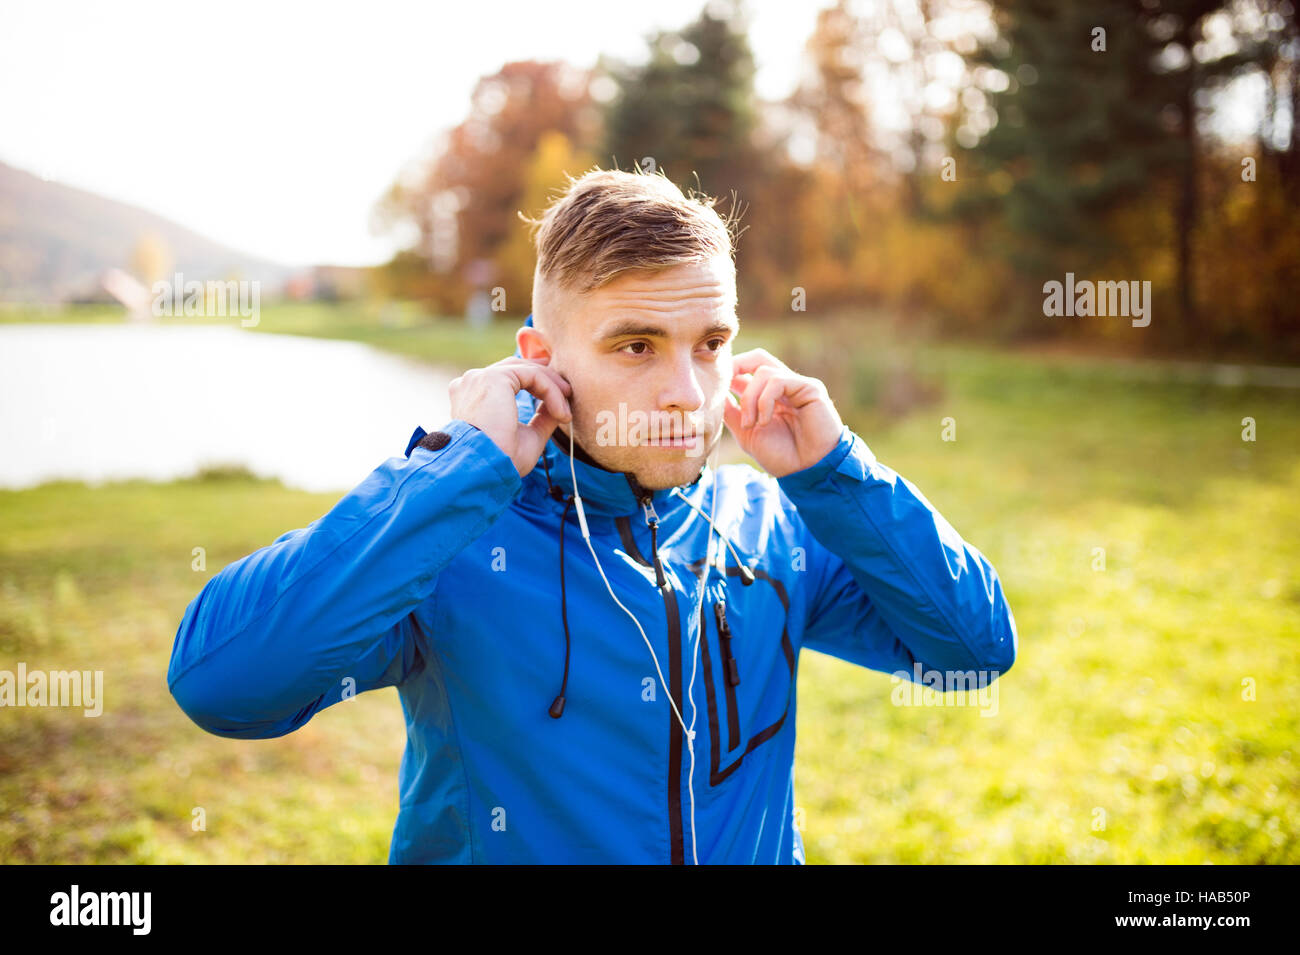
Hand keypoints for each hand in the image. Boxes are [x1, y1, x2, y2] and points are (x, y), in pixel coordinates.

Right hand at [450, 356, 571, 476]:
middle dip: (547, 380)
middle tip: (568, 394)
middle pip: (518, 368)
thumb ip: (541, 420)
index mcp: (474, 396)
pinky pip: (533, 376)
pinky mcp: (494, 377)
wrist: (483, 469)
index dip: (537, 386)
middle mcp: (474, 383)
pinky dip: (551, 391)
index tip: (558, 405)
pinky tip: (560, 412)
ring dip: (553, 388)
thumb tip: (559, 409)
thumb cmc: (500, 460)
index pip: (509, 379)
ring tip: (566, 411)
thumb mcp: (527, 438)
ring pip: (527, 371)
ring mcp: (480, 377)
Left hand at [723, 348, 842, 477]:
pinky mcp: (811, 387)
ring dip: (750, 398)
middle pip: (757, 358)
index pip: (747, 370)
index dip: (728, 374)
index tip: (714, 391)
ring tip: (750, 424)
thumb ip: (732, 412)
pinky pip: (778, 381)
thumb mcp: (747, 433)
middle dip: (736, 367)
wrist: (807, 472)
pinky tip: (765, 421)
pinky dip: (765, 401)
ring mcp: (797, 385)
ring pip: (763, 371)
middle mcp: (784, 387)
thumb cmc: (781, 456)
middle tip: (724, 387)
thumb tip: (714, 393)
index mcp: (769, 396)